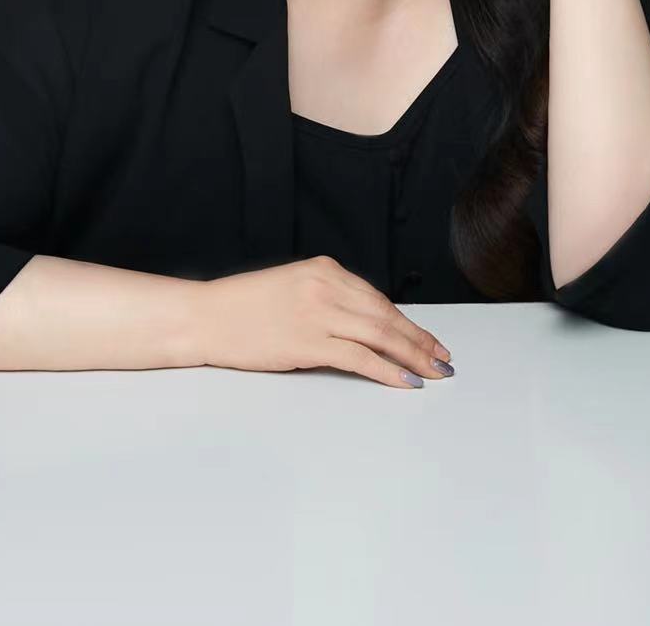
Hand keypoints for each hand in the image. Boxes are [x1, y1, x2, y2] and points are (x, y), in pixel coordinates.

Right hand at [192, 256, 454, 388]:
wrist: (206, 317)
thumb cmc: (243, 306)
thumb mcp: (291, 287)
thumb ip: (327, 299)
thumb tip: (366, 327)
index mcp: (323, 268)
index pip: (377, 298)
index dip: (407, 322)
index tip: (427, 338)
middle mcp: (326, 286)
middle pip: (386, 316)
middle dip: (419, 340)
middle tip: (443, 357)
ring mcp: (318, 314)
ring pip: (380, 336)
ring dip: (413, 356)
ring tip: (434, 371)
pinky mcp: (309, 342)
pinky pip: (360, 357)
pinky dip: (388, 370)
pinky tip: (406, 381)